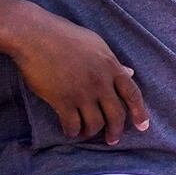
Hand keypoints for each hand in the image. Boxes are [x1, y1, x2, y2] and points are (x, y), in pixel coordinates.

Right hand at [7, 7, 149, 142]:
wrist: (32, 34)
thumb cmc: (62, 35)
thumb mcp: (95, 44)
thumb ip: (113, 62)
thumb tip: (130, 73)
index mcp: (111, 66)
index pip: (133, 94)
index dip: (139, 112)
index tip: (142, 127)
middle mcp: (101, 82)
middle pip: (116, 115)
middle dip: (116, 131)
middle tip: (112, 140)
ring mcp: (82, 92)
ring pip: (95, 123)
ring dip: (92, 132)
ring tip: (86, 133)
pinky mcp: (62, 100)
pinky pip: (73, 124)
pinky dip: (72, 131)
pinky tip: (70, 131)